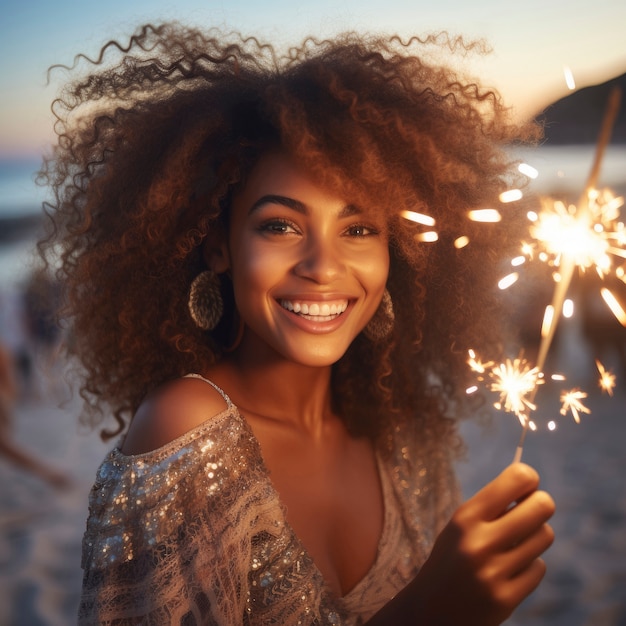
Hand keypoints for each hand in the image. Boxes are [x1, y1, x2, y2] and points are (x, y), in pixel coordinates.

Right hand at [413, 462, 554, 624]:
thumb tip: (533, 486)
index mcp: (466, 517)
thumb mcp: (460, 526)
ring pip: (544, 536)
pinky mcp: (505, 599)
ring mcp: (493, 572)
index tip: (528, 484)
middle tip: (536, 510)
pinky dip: (530, 566)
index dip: (529, 478)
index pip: (516, 480)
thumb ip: (492, 507)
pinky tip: (511, 571)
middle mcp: (479, 541)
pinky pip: (538, 568)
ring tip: (519, 542)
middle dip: (542, 505)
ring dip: (536, 537)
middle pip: (541, 507)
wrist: (429, 609)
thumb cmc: (452, 557)